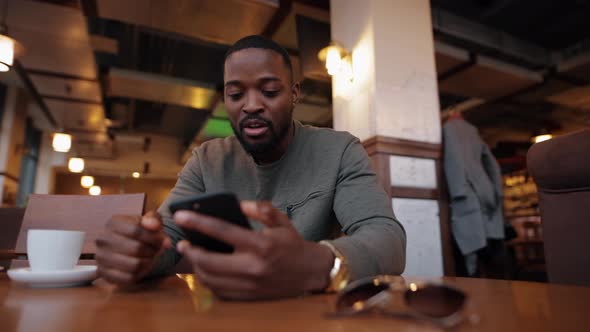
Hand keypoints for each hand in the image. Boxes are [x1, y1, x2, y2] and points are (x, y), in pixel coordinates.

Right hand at [95, 211, 170, 284]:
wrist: (127, 245)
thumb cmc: (140, 231)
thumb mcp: (149, 220)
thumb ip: (154, 219)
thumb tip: (155, 226)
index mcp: (113, 223)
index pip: (136, 231)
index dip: (154, 238)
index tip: (163, 241)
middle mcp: (103, 239)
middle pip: (136, 248)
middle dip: (152, 251)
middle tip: (157, 251)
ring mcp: (101, 257)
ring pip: (134, 265)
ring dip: (148, 263)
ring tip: (151, 258)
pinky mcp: (103, 273)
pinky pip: (128, 278)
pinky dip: (140, 274)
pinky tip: (143, 267)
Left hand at [174, 201, 333, 299]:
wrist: (311, 272)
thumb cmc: (292, 243)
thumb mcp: (281, 220)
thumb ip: (260, 209)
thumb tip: (237, 204)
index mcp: (261, 244)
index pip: (222, 231)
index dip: (198, 222)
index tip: (180, 215)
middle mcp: (254, 267)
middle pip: (209, 261)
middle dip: (190, 251)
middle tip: (182, 243)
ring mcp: (250, 285)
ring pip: (211, 279)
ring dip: (196, 267)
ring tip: (192, 255)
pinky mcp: (249, 297)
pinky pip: (219, 291)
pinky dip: (208, 280)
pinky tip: (205, 269)